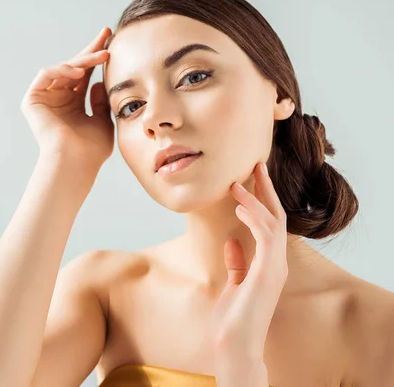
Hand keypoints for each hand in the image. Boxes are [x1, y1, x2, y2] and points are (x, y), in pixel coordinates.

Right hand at [21, 27, 114, 173]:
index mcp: (73, 105)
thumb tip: (98, 83)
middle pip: (75, 68)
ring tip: (102, 56)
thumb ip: (101, 101)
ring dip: (83, 60)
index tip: (112, 43)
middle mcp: (58, 100)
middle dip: (91, 50)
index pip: (86, 76)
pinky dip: (62, 70)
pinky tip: (80, 71)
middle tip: (107, 33)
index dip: (97, 59)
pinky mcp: (32, 100)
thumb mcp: (103, 120)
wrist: (75, 162)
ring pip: (63, 69)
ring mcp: (45, 99)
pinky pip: (46, 74)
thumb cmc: (91, 149)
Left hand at [211, 162, 288, 360]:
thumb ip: (236, 263)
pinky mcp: (268, 272)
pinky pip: (265, 237)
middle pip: (276, 216)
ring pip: (272, 222)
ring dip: (255, 199)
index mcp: (269, 263)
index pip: (269, 223)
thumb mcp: (233, 283)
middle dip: (266, 189)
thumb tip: (231, 241)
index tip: (250, 179)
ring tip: (236, 183)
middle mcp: (276, 262)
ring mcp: (275, 267)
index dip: (262, 199)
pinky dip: (255, 219)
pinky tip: (240, 206)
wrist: (234, 343)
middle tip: (256, 164)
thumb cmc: (233, 318)